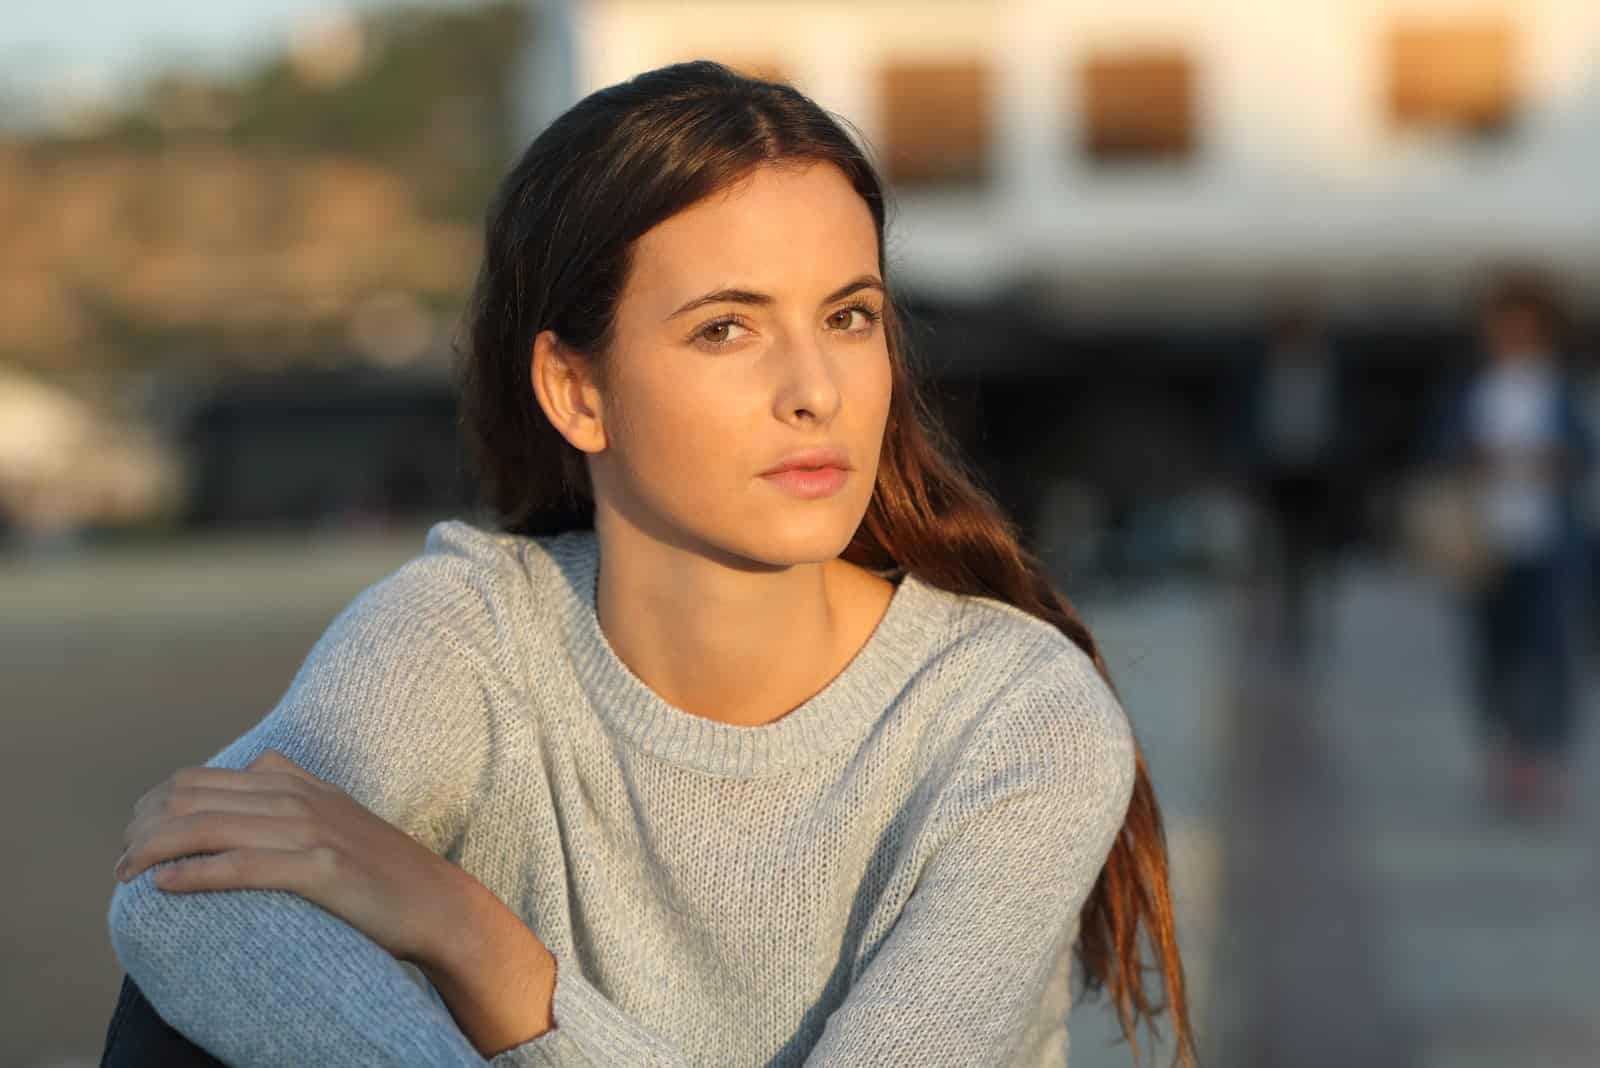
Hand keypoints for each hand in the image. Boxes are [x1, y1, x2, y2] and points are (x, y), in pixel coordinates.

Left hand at [113, 749, 460, 965]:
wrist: (435, 901)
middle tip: (120, 864)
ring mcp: (310, 830)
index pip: (198, 779)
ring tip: (126, 876)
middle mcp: (298, 797)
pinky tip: (164, 886)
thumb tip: (244, 783)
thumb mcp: (332, 814)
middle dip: (142, 829)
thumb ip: (289, 795)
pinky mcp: (320, 869)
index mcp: (295, 781)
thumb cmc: (378, 869)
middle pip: (192, 799)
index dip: (152, 807)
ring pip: (208, 828)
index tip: (133, 839)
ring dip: (153, 851)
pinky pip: (241, 866)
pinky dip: (195, 873)